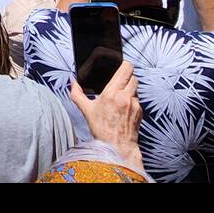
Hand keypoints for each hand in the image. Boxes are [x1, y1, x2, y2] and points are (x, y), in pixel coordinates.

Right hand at [68, 61, 144, 175]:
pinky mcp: (140, 112)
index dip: (125, 65)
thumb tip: (73, 84)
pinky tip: (124, 108)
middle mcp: (125, 97)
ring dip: (130, 89)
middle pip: (134, 77)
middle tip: (120, 81)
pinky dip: (132, 101)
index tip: (121, 65)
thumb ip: (77, 94)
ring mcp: (135, 104)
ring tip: (120, 97)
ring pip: (136, 88)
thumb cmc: (102, 130)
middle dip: (127, 77)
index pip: (126, 69)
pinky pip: (137, 100)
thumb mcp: (86, 111)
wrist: (117, 147)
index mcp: (112, 93)